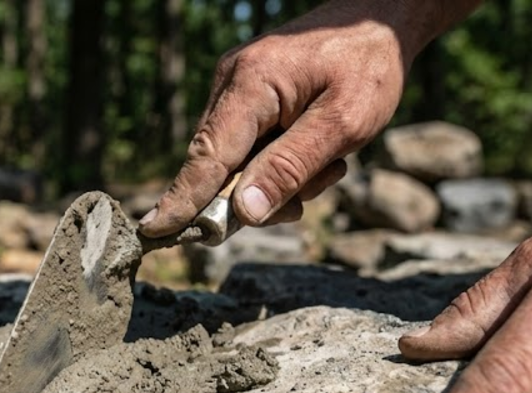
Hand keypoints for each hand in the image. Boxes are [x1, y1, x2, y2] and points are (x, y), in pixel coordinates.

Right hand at [139, 0, 475, 236]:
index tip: (152, 232)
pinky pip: (249, 149)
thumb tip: (243, 213)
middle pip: (220, 167)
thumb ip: (291, 167)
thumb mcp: (345, 123)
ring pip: (237, 164)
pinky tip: (313, 147)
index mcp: (252, 84)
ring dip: (279, 178)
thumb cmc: (369, 66)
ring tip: (328, 160)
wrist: (379, 22)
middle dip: (260, 193)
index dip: (182, 200)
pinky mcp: (246, 97)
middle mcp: (231, 83)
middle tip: (309, 194)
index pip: (207, 156)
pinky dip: (280, 161)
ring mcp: (235, 89)